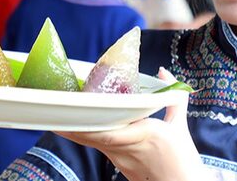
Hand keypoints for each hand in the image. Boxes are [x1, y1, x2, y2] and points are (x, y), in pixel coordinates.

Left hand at [56, 68, 205, 180]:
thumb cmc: (183, 160)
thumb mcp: (180, 125)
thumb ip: (173, 97)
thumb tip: (162, 70)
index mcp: (145, 134)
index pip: (111, 130)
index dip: (89, 124)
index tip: (74, 112)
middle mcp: (128, 148)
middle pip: (94, 137)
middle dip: (72, 127)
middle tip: (53, 114)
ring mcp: (121, 160)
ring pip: (93, 144)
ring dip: (75, 132)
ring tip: (56, 119)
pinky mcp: (119, 166)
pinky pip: (98, 148)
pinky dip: (86, 138)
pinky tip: (73, 129)